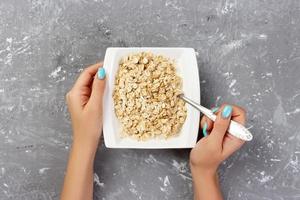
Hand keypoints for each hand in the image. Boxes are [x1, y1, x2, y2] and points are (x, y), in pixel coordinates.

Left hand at [61, 63, 105, 199]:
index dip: (98, 67)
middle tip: (114, 71)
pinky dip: (100, 90)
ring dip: (101, 82)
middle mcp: (75, 94)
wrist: (85, 143)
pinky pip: (92, 92)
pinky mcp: (84, 104)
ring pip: (91, 85)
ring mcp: (79, 99)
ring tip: (113, 79)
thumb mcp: (96, 106)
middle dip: (100, 73)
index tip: (110, 64)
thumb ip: (98, 88)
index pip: (86, 74)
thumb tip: (102, 72)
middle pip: (88, 78)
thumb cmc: (89, 127)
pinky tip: (108, 90)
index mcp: (75, 93)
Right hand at [190, 104, 245, 174]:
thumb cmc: (206, 159)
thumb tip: (227, 110)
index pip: (240, 113)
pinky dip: (207, 121)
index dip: (228, 111)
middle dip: (216, 115)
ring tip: (208, 130)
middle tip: (211, 126)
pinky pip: (212, 117)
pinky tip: (206, 130)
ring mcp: (226, 129)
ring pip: (218, 113)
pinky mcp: (218, 128)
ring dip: (209, 119)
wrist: (200, 166)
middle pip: (228, 111)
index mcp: (237, 135)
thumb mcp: (213, 142)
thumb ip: (220, 126)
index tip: (218, 117)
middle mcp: (234, 131)